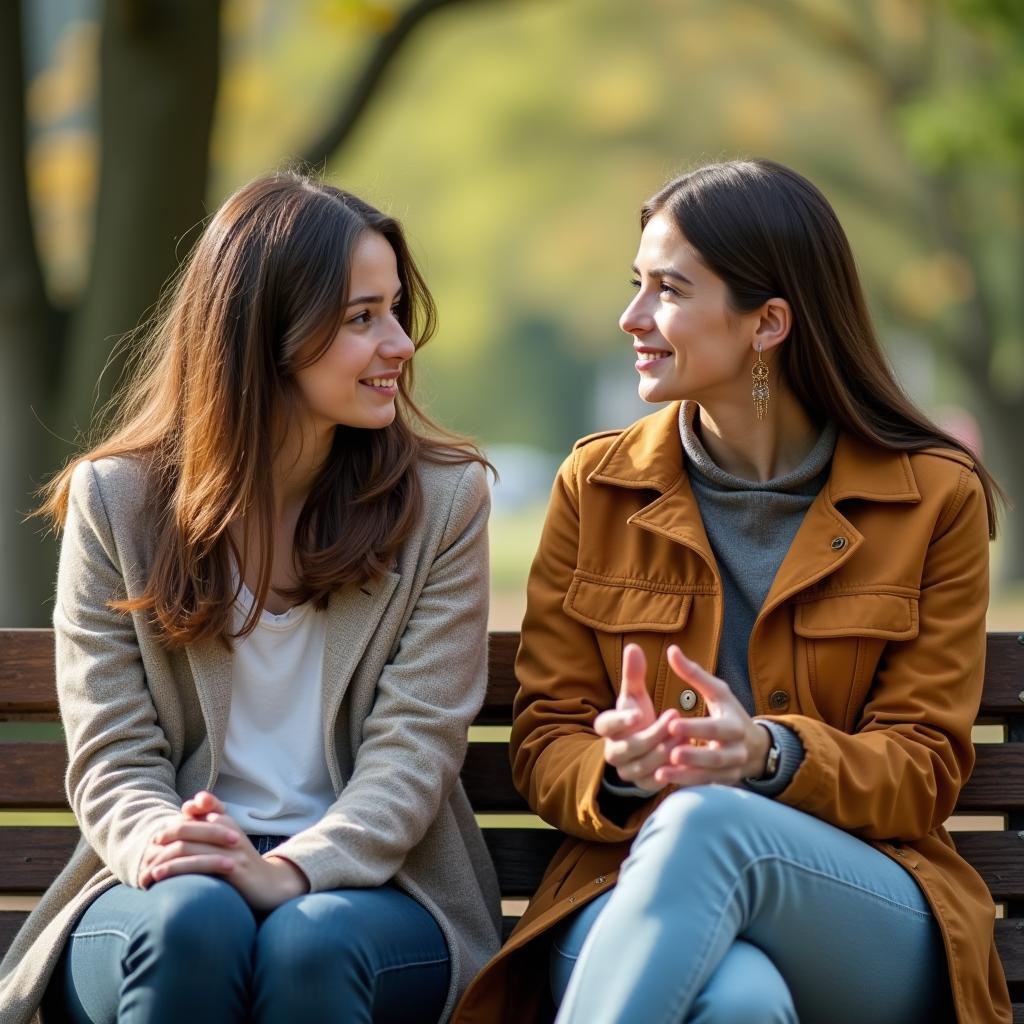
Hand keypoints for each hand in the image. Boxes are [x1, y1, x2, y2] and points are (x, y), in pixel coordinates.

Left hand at [140, 791, 309, 910]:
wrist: (271, 885)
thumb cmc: (240, 864)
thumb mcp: (225, 841)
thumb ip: (208, 825)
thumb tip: (188, 807)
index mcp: (225, 821)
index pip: (194, 811)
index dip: (172, 825)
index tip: (155, 840)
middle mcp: (227, 830)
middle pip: (186, 828)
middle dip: (162, 840)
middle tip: (146, 854)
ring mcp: (230, 849)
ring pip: (188, 847)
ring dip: (162, 860)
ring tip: (146, 873)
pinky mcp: (232, 867)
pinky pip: (199, 864)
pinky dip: (175, 870)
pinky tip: (160, 878)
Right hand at [594, 643, 682, 791]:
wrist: (650, 747)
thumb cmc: (641, 715)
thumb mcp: (637, 694)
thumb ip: (634, 673)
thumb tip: (633, 646)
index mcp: (607, 728)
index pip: (605, 725)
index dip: (620, 720)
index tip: (639, 713)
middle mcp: (612, 752)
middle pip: (628, 748)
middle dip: (652, 735)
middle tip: (674, 719)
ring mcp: (627, 771)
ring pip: (644, 765)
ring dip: (665, 750)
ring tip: (684, 736)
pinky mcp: (643, 785)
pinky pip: (656, 780)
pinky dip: (671, 769)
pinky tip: (685, 754)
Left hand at [657, 646, 770, 786]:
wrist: (755, 747)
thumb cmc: (730, 713)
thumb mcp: (717, 692)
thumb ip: (693, 674)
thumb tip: (671, 650)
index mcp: (734, 726)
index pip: (715, 728)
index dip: (695, 727)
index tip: (672, 723)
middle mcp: (735, 751)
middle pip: (715, 757)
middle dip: (694, 756)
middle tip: (671, 753)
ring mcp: (730, 771)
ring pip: (709, 776)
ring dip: (686, 775)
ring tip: (660, 772)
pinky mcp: (722, 783)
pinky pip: (705, 786)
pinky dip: (687, 784)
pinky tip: (664, 780)